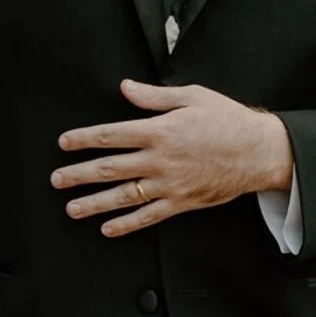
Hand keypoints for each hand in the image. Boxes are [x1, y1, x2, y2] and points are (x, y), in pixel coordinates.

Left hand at [54, 81, 293, 236]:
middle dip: (79, 174)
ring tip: (72, 208)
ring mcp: (170, 184)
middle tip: (57, 180)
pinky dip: (127, 224)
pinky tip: (108, 228)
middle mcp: (160, 160)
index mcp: (160, 131)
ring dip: (95, 203)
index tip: (64, 143)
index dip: (85, 138)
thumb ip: (155, 96)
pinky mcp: (182, 202)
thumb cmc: (228, 120)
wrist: (258, 151)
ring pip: (124, 196)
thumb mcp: (192, 97)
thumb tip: (126, 88)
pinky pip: (149, 216)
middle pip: (110, 168)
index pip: (112, 135)